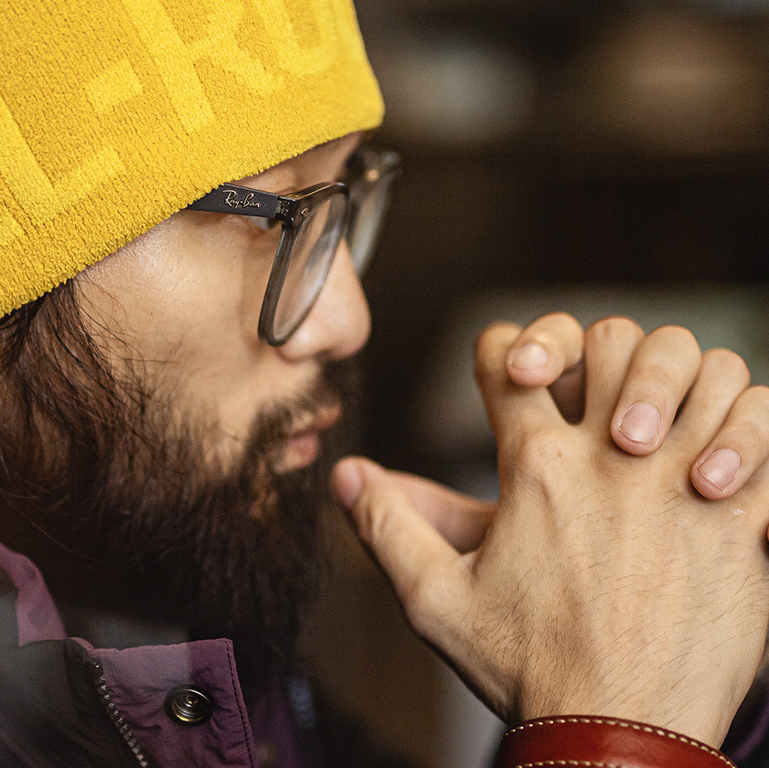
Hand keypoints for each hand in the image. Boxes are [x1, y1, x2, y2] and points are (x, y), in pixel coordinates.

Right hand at [334, 319, 768, 745]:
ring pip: (699, 368)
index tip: (511, 379)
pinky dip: (751, 427)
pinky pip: (767, 431)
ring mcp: (682, 482)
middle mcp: (611, 460)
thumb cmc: (527, 669)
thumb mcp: (434, 599)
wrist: (621, 738)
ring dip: (680, 380)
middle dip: (592, 352)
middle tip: (592, 393)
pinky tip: (722, 455)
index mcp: (536, 468)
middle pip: (606, 340)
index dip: (503, 354)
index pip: (510, 357)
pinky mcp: (742, 519)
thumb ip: (385, 525)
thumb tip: (343, 474)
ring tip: (663, 418)